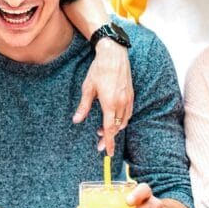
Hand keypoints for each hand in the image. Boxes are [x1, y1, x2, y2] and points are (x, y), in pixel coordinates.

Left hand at [74, 39, 133, 155]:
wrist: (114, 54)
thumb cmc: (99, 69)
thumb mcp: (88, 88)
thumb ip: (84, 106)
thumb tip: (77, 120)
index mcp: (110, 103)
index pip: (110, 129)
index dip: (109, 142)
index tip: (108, 153)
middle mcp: (122, 103)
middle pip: (117, 127)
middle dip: (109, 136)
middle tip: (99, 141)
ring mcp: (128, 98)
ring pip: (124, 121)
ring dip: (115, 127)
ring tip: (102, 128)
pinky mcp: (131, 94)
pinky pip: (128, 112)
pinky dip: (121, 119)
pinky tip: (113, 117)